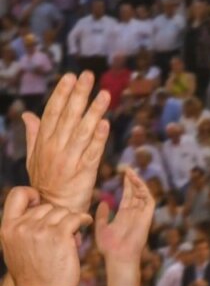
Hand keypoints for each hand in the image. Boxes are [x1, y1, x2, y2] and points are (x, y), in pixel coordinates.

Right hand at [0, 186, 90, 285]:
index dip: (32, 194)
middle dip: (57, 217)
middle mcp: (22, 227)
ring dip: (71, 221)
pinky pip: (76, 217)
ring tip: (71, 235)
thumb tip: (46, 211)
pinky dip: (84, 219)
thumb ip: (25, 229)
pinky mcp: (59, 235)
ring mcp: (40, 230)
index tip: (41, 203)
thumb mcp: (16, 249)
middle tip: (62, 233)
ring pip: (63, 211)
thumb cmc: (34, 275)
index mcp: (7, 229)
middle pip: (48, 206)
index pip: (17, 195)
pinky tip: (85, 224)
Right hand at [23, 72, 110, 215]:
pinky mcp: (84, 172)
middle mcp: (55, 149)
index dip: (61, 94)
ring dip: (94, 111)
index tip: (70, 76)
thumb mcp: (34, 157)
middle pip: (68, 117)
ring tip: (104, 94)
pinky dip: (99, 138)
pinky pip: (92, 152)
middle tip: (88, 75)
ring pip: (83, 131)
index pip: (53, 113)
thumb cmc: (45, 181)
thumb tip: (27, 115)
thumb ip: (34, 134)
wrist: (53, 209)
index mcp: (44, 143)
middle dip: (78, 95)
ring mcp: (70, 160)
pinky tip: (105, 124)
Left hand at [97, 167, 155, 285]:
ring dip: (138, 182)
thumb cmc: (109, 247)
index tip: (122, 172)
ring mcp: (142, 214)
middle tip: (127, 167)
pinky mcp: (147, 217)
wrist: (118, 257)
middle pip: (136, 192)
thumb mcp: (102, 227)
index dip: (126, 184)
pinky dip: (144, 190)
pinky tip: (136, 182)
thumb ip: (103, 215)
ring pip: (143, 194)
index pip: (128, 195)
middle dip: (132, 180)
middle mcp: (135, 213)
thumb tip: (104, 202)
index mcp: (125, 215)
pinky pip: (149, 200)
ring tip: (130, 172)